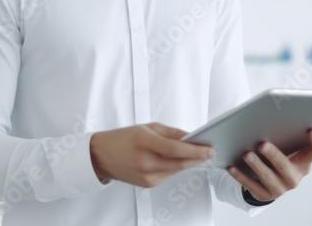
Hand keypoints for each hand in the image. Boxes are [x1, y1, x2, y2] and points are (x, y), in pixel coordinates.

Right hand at [89, 122, 215, 187]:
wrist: (102, 155)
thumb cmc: (124, 138)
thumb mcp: (147, 127)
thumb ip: (171, 133)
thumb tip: (192, 138)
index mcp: (144, 142)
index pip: (176, 149)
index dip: (195, 150)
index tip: (209, 148)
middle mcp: (145, 162)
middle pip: (179, 163)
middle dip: (197, 158)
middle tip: (209, 152)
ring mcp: (146, 176)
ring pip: (176, 170)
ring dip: (188, 162)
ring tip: (197, 154)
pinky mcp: (147, 184)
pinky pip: (168, 175)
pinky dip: (175, 167)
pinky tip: (177, 160)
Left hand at [227, 127, 311, 201]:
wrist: (270, 180)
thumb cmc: (279, 155)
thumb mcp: (286, 146)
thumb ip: (285, 134)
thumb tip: (272, 115)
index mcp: (305, 160)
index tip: (311, 129)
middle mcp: (295, 176)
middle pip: (286, 166)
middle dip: (274, 155)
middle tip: (262, 144)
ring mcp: (281, 187)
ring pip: (268, 177)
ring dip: (256, 165)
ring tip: (246, 155)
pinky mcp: (265, 194)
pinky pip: (251, 185)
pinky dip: (240, 176)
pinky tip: (231, 167)